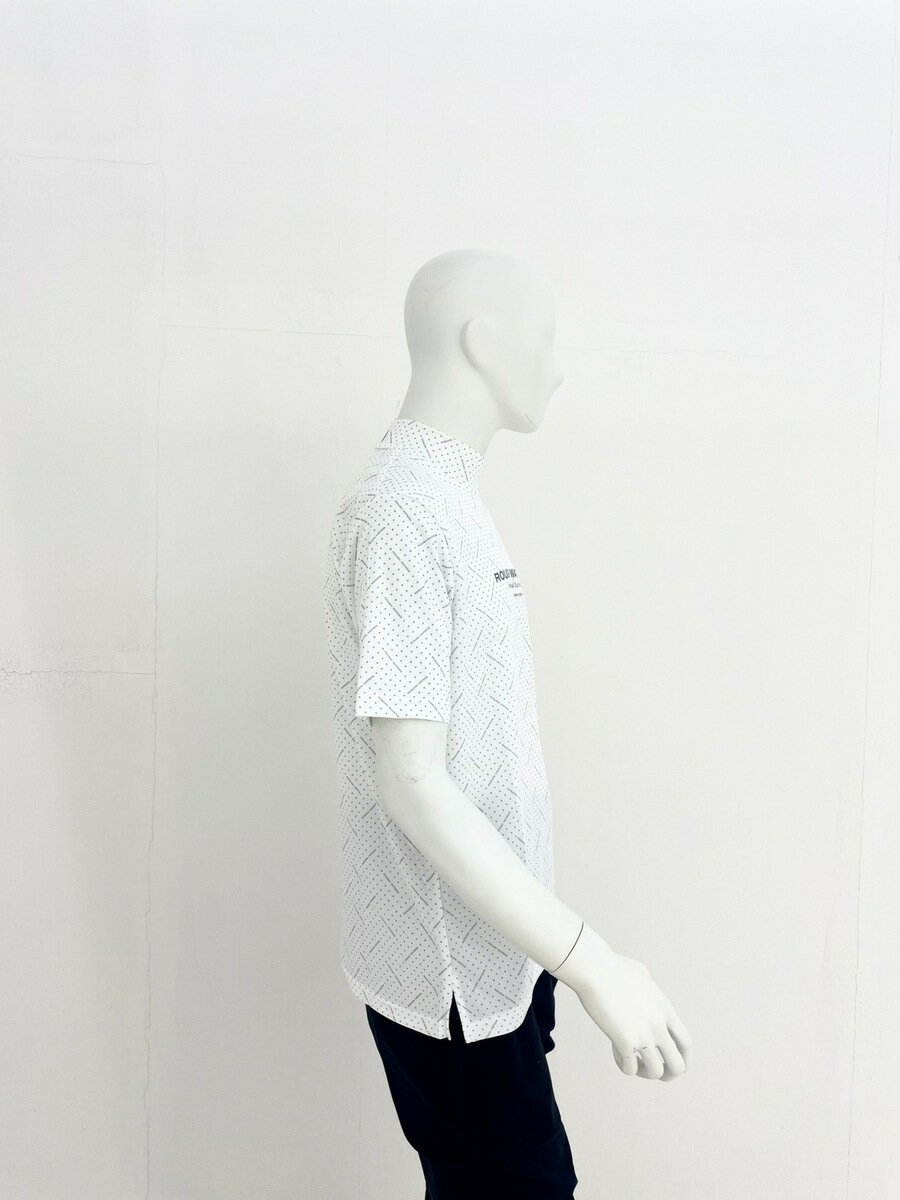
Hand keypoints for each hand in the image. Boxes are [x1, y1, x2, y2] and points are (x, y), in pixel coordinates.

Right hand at [574, 947, 691, 1080]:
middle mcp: (659, 1025)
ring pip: (656, 1073)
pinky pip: (630, 1069)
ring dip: (644, 1072)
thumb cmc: (612, 966)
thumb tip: (646, 983)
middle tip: (652, 1069)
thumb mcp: (641, 973)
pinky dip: (624, 1066)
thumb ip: (648, 984)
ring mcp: (644, 1034)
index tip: (671, 1061)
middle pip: (678, 1066)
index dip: (682, 1058)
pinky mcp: (625, 1041)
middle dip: (668, 1074)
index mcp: (665, 1009)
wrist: (596, 970)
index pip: (686, 1043)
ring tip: (632, 1061)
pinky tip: (616, 1053)